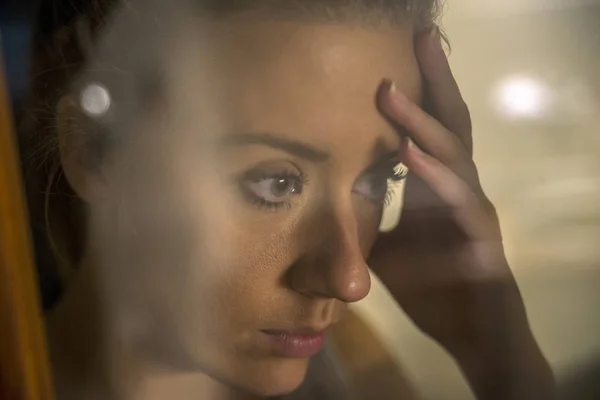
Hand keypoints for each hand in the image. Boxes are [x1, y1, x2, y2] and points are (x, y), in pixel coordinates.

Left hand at [368, 28, 554, 398]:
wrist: (473, 338)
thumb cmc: (437, 289)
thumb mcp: (392, 248)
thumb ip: (371, 218)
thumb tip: (333, 198)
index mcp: (439, 189)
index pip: (430, 130)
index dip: (419, 92)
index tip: (395, 54)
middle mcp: (460, 192)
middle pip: (450, 126)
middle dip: (433, 81)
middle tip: (418, 36)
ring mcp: (475, 214)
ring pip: (455, 158)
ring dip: (423, 125)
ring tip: (391, 94)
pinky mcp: (484, 244)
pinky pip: (461, 206)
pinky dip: (436, 179)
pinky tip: (411, 156)